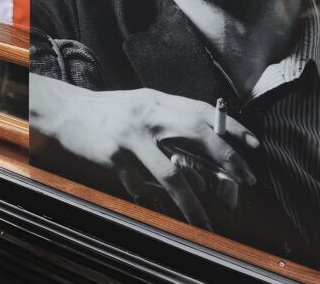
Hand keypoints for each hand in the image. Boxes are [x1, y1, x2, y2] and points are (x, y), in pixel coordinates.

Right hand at [30, 74, 258, 228]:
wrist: (64, 111)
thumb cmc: (107, 112)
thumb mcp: (141, 106)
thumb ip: (168, 119)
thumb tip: (202, 145)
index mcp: (159, 100)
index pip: (204, 112)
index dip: (232, 127)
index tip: (254, 145)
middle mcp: (149, 115)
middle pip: (198, 135)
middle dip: (228, 158)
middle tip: (247, 179)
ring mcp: (132, 137)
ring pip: (171, 172)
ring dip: (192, 200)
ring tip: (204, 219)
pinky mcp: (115, 157)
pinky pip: (139, 185)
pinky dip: (146, 197)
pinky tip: (150, 204)